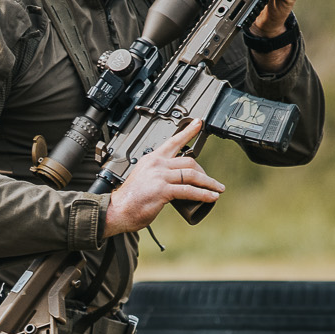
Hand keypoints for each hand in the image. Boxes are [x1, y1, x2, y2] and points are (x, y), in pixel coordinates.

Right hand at [101, 120, 224, 236]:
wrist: (117, 210)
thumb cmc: (129, 199)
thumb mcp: (144, 178)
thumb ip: (159, 175)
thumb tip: (175, 180)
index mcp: (151, 159)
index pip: (173, 141)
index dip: (188, 131)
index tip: (199, 123)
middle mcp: (156, 164)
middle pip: (189, 161)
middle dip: (204, 172)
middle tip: (211, 181)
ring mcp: (159, 176)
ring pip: (192, 174)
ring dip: (209, 183)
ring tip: (218, 189)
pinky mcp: (163, 190)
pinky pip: (189, 191)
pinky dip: (203, 194)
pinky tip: (211, 197)